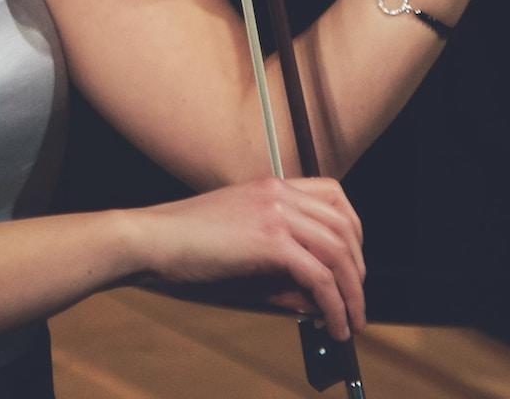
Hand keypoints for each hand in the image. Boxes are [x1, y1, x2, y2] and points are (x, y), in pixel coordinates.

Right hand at [128, 175, 365, 338]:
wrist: (150, 240)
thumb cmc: (183, 246)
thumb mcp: (239, 252)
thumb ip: (280, 272)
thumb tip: (316, 302)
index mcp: (270, 187)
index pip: (333, 196)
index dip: (354, 231)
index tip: (353, 262)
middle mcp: (278, 193)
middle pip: (345, 226)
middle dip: (359, 269)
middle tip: (357, 300)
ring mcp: (275, 213)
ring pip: (339, 251)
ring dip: (352, 292)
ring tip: (351, 321)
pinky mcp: (270, 241)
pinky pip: (320, 276)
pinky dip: (335, 304)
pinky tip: (333, 323)